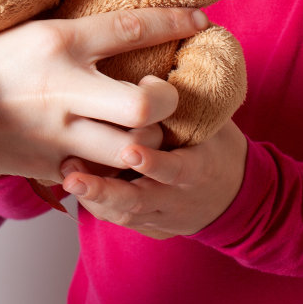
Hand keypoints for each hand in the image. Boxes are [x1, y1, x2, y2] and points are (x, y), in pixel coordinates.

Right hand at [0, 7, 207, 180]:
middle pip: (149, 104)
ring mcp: (57, 134)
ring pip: (132, 149)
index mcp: (56, 43)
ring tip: (142, 129)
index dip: (175, 23)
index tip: (198, 20)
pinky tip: (107, 152)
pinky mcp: (46, 166)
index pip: (133, 29)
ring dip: (145, 140)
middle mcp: (65, 90)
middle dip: (170, 101)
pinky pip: (98, 173)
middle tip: (165, 94)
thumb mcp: (9, 21)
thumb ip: (54, 14)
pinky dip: (110, 166)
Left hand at [59, 118, 248, 237]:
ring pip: (124, 213)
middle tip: (73, 177)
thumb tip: (147, 78)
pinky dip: (97, 204)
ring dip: (93, 197)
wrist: (236, 196)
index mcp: (199, 170)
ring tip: (66, 178)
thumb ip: (182, 106)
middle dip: (105, 191)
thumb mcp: (211, 124)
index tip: (129, 151)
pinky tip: (73, 185)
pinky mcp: (150, 225)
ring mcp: (162, 215)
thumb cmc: (216, 147)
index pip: (175, 170)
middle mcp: (177, 198)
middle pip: (138, 201)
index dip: (153, 164)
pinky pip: (120, 220)